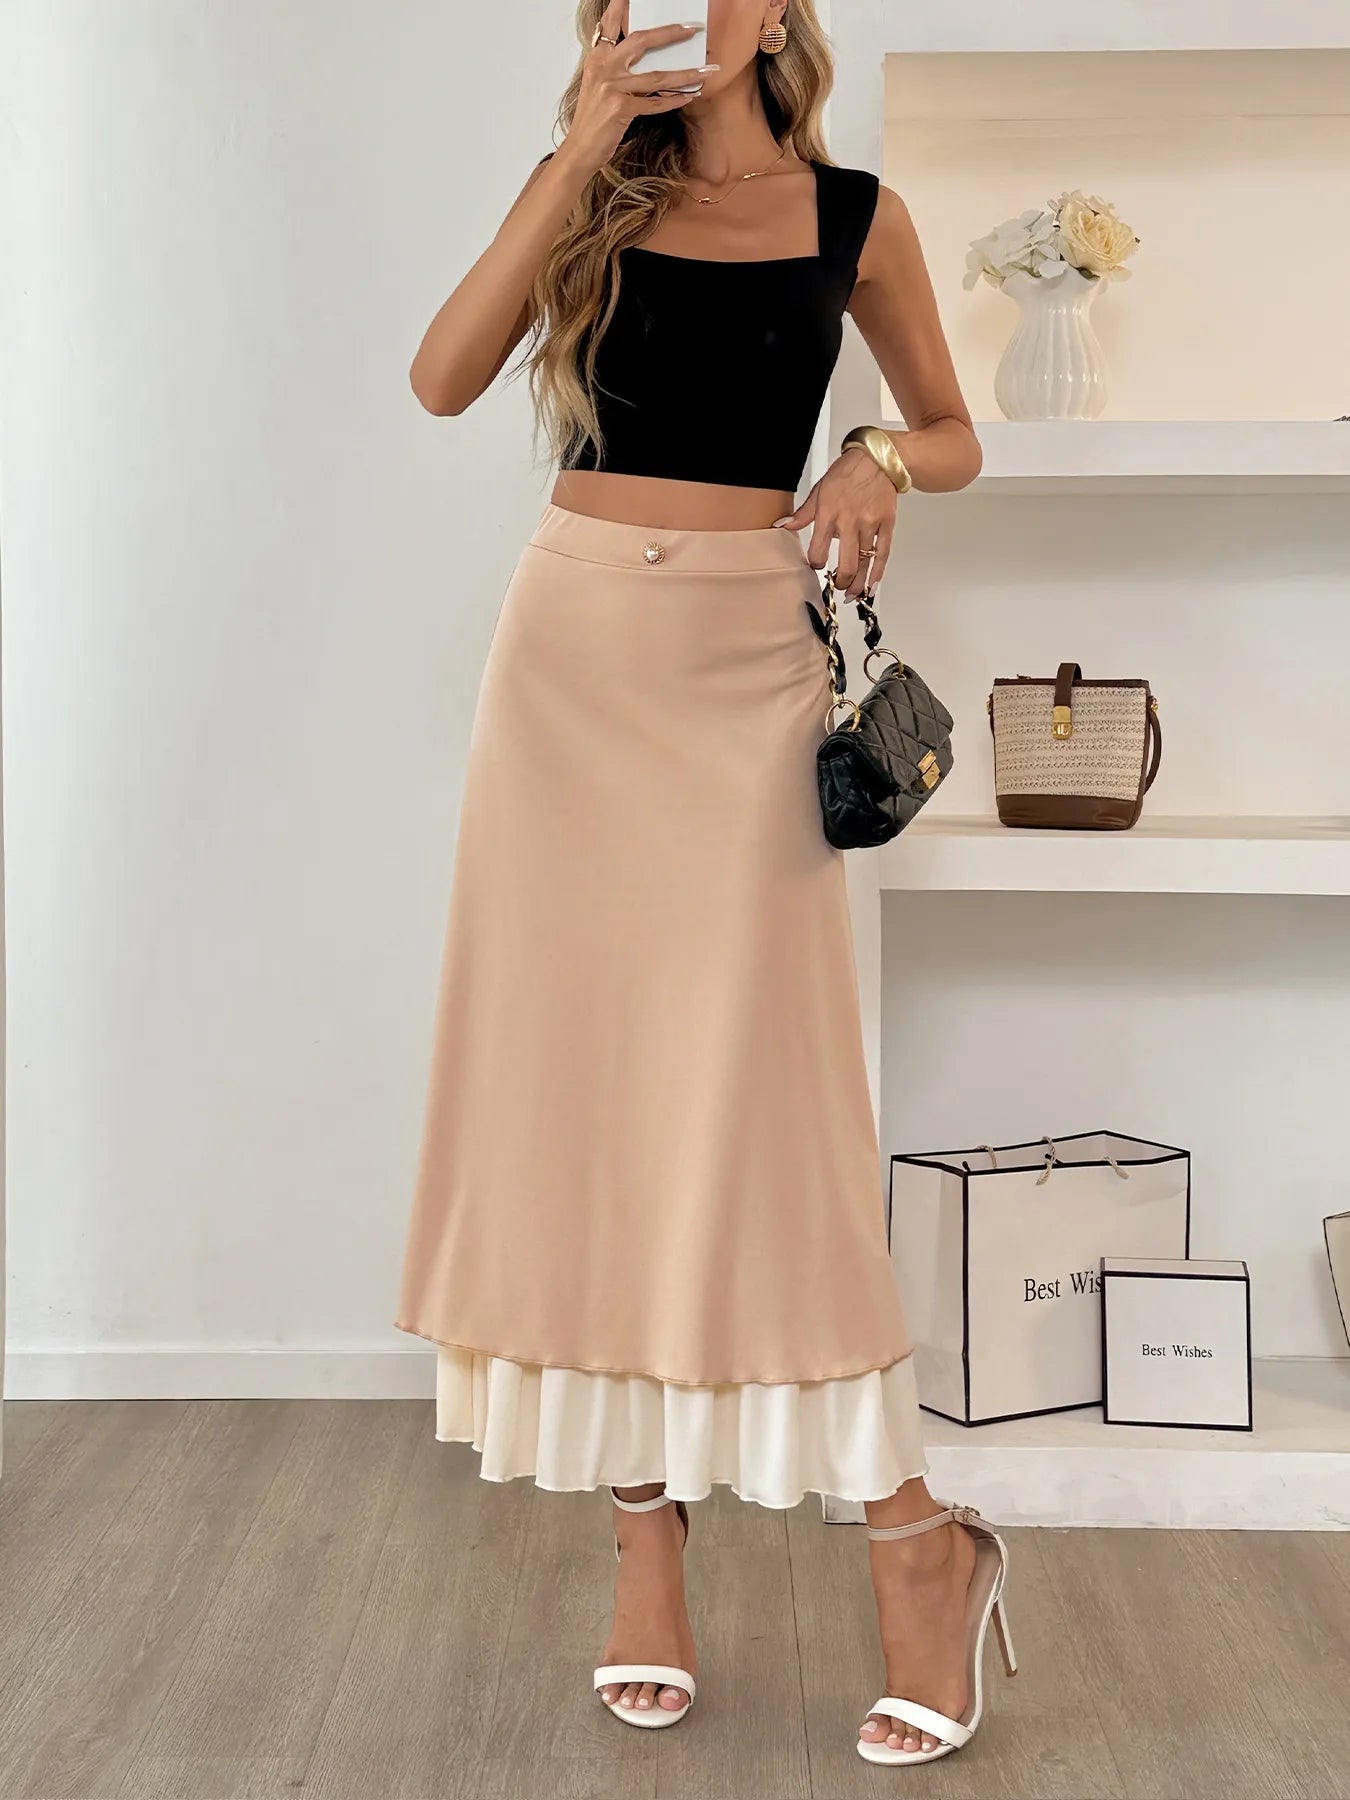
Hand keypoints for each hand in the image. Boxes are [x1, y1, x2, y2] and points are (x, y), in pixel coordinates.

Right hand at [562, 2, 713, 172]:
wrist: (580, 149)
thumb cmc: (593, 119)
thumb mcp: (598, 84)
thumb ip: (613, 65)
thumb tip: (639, 53)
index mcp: (598, 57)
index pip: (610, 24)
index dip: (622, 7)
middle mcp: (604, 67)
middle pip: (641, 41)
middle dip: (669, 33)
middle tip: (691, 29)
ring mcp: (612, 87)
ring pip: (656, 77)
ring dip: (685, 74)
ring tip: (706, 71)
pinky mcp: (620, 109)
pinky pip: (655, 103)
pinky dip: (674, 101)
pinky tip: (689, 96)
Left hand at [774, 446, 898, 595]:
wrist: (877, 459)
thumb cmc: (847, 473)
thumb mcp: (819, 491)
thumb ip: (803, 514)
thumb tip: (783, 526)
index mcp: (829, 514)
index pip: (818, 551)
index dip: (816, 564)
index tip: (817, 566)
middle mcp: (850, 522)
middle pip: (846, 564)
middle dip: (840, 582)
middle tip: (836, 586)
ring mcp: (870, 525)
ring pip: (864, 563)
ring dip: (858, 583)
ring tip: (852, 594)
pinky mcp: (886, 525)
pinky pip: (883, 554)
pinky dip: (877, 573)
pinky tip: (872, 585)